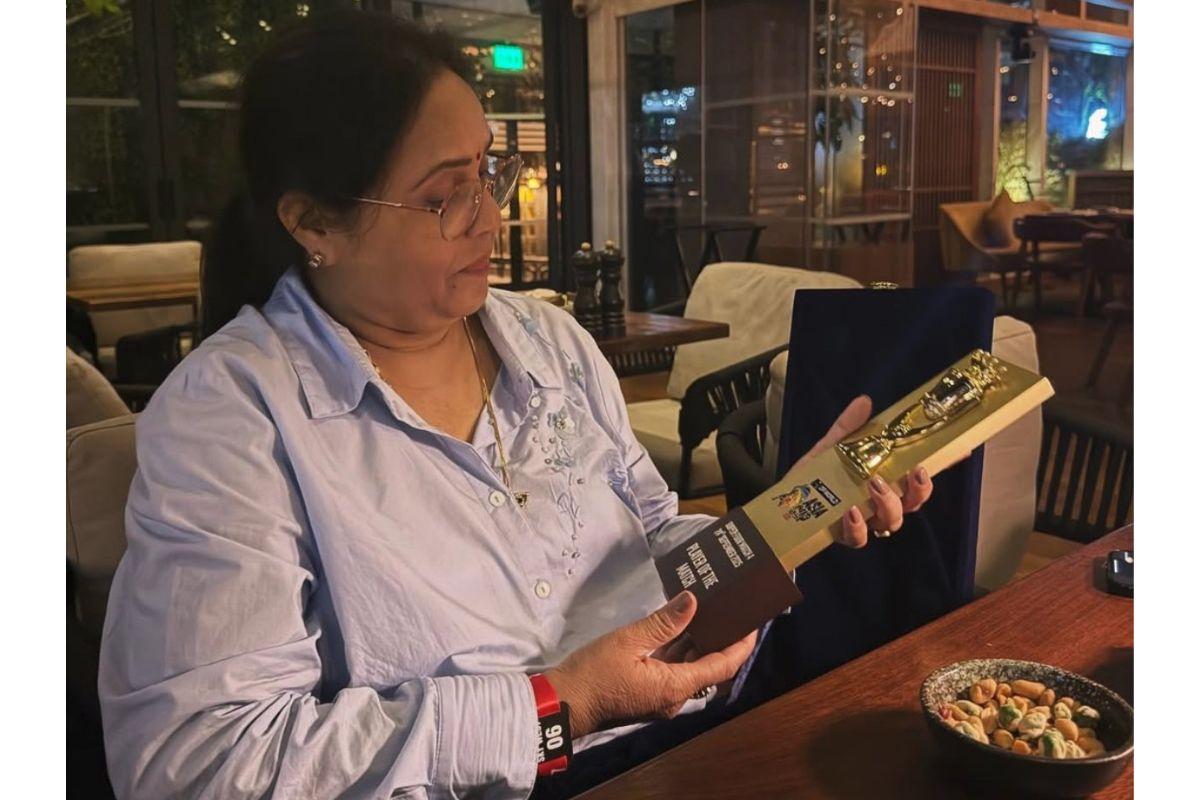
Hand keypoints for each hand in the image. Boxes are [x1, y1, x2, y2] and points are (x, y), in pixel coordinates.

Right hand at [543, 592, 756, 737]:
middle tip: (729, 608)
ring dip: (698, 641)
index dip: (740, 645)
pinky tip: (679, 626)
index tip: (752, 622)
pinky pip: (671, 669)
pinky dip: (678, 648)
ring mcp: (659, 696)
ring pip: (689, 667)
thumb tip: (693, 601)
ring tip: (709, 610)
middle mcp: (673, 696)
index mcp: (675, 687)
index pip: (721, 666)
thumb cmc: (593, 674)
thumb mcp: (629, 641)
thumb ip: (664, 622)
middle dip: (720, 638)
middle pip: (708, 667)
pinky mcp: (646, 692)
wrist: (561, 703)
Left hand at [793, 395, 934, 548]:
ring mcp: (866, 522)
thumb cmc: (815, 477)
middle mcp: (880, 504)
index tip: (961, 449)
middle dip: (920, 489)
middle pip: (914, 503)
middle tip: (915, 472)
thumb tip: (864, 401)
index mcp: (885, 481)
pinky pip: (860, 538)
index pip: (919, 475)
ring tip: (875, 484)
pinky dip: (858, 526)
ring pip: (892, 522)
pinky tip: (852, 511)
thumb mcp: (831, 447)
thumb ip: (849, 428)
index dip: (943, 464)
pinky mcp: (844, 536)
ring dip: (889, 504)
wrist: (784, 504)